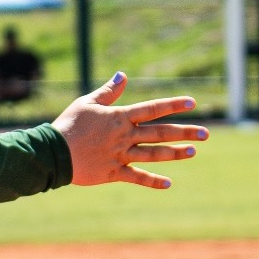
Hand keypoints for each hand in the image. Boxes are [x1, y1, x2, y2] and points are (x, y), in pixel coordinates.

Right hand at [51, 71, 207, 188]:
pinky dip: (152, 181)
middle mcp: (124, 136)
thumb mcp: (87, 103)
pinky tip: (168, 183)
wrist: (53, 152)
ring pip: (153, 154)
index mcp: (119, 117)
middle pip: (160, 133)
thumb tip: (123, 75)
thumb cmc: (68, 124)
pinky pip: (136, 176)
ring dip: (175, 153)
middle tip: (206, 133)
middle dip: (185, 132)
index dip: (173, 104)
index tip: (193, 103)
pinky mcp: (113, 172)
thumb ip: (108, 92)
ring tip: (193, 152)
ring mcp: (120, 155)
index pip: (152, 109)